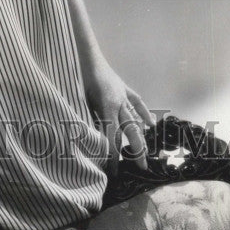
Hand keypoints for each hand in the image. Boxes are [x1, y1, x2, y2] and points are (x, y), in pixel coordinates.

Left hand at [83, 59, 154, 176]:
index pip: (112, 138)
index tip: (114, 172)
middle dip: (136, 151)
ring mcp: (123, 95)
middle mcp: (119, 103)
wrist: (86, 56)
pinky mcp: (124, 88)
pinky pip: (137, 102)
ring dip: (141, 137)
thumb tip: (95, 141)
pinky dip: (144, 113)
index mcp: (106, 107)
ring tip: (146, 153)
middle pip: (130, 132)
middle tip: (141, 168)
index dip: (113, 157)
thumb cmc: (79, 79)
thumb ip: (90, 121)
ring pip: (136, 120)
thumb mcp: (82, 103)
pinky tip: (151, 125)